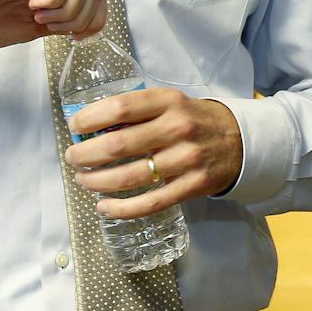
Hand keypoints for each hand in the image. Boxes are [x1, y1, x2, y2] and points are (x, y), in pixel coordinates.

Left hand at [63, 88, 243, 217]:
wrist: (239, 141)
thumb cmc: (193, 119)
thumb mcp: (170, 102)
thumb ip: (138, 111)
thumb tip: (91, 128)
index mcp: (168, 101)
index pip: (121, 107)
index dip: (90, 118)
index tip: (74, 126)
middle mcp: (177, 128)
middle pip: (118, 145)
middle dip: (85, 154)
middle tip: (72, 157)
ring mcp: (186, 159)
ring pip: (130, 176)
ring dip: (97, 181)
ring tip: (83, 180)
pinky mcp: (191, 186)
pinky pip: (150, 203)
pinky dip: (121, 209)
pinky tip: (104, 207)